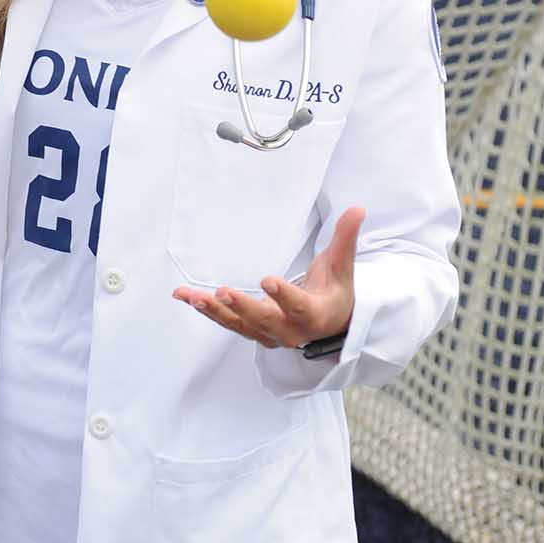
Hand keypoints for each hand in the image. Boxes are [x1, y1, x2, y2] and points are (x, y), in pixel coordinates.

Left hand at [172, 206, 365, 349]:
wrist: (332, 323)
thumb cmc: (335, 291)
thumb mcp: (342, 266)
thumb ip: (346, 238)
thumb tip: (358, 209)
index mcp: (315, 314)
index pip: (299, 306)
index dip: (284, 296)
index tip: (268, 281)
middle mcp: (291, 330)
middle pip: (264, 320)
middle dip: (242, 307)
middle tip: (221, 291)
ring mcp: (270, 333)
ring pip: (240, 324)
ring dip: (215, 311)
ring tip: (191, 297)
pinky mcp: (254, 331)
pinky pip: (228, 322)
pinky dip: (207, 311)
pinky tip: (185, 296)